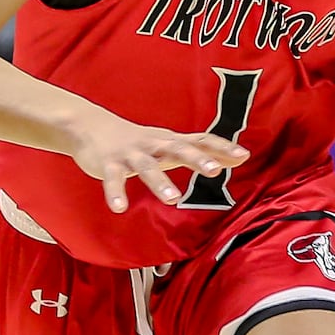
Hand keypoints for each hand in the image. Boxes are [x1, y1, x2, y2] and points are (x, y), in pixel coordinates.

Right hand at [68, 110, 248, 213]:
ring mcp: (131, 154)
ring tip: (172, 198)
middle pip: (177, 149)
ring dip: (159, 181)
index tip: (244, 156)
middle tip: (214, 170)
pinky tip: (119, 208)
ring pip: (147, 166)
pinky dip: (115, 192)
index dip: (221, 147)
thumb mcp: (173, 144)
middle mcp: (154, 145)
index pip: (200, 141)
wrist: (91, 125)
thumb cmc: (141, 141)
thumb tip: (243, 157)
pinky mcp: (108, 164)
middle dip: (196, 159)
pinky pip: (113, 179)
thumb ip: (204, 152)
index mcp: (171, 141)